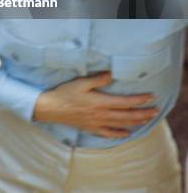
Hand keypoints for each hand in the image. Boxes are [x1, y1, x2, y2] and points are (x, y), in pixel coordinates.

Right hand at [33, 71, 158, 138]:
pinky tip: (127, 133)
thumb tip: (112, 74)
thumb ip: (98, 79)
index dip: (139, 100)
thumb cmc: (65, 93)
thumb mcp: (81, 82)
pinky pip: (108, 133)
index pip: (125, 102)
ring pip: (121, 124)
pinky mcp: (91, 128)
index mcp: (100, 102)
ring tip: (147, 120)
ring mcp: (97, 123)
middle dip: (142, 113)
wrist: (51, 108)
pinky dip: (119, 133)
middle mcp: (102, 114)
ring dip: (135, 122)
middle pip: (127, 115)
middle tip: (155, 111)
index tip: (150, 97)